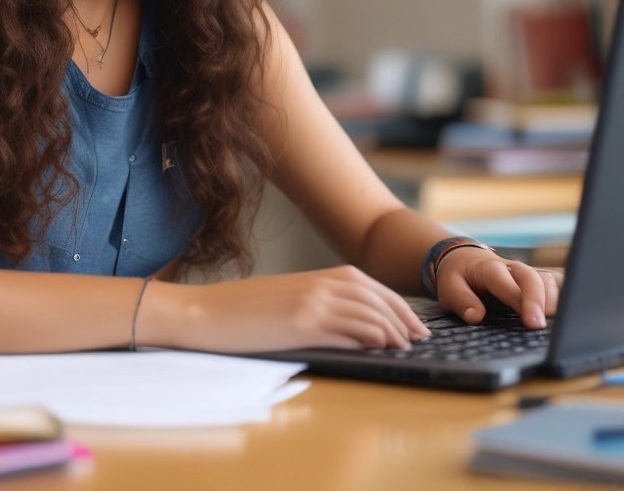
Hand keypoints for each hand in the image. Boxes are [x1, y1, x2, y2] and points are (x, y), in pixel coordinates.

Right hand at [153, 266, 430, 353]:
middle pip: (374, 297)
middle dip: (402, 315)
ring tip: (405, 344)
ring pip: (366, 313)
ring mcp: (310, 303)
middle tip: (419, 335)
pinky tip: (380, 347)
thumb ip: (314, 301)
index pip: (367, 284)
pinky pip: (346, 331)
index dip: (394, 302)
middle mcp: (316, 285)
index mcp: (313, 277)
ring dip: (391, 329)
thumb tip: (347, 321)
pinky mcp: (301, 325)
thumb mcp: (283, 297)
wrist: (204, 311)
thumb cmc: (239, 309)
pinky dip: (369, 338)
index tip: (411, 320)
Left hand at [435, 248, 561, 328]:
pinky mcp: (533, 282)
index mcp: (489, 268)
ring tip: (553, 324)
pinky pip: (552, 286)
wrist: (462, 258)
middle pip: (533, 278)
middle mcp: (511, 268)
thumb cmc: (458, 275)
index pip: (506, 281)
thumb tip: (476, 316)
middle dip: (540, 302)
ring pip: (546, 281)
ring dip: (553, 301)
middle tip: (540, 326)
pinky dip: (559, 299)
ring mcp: (524, 274)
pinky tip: (562, 317)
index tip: (530, 322)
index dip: (520, 300)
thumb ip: (461, 300)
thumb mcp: (449, 287)